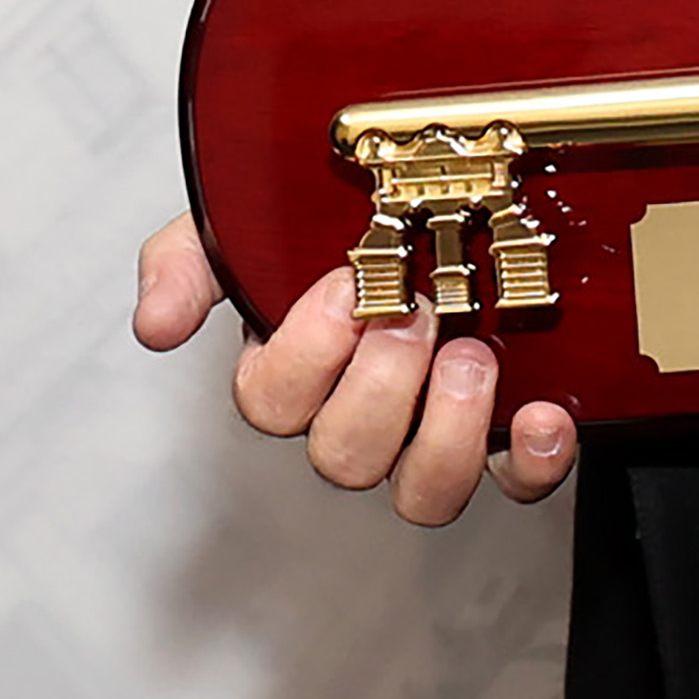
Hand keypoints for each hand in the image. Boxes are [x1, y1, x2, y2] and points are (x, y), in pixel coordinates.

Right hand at [132, 211, 577, 526]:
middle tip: (417, 312)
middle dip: (382, 385)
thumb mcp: (248, 222)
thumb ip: (189, 259)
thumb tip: (155, 324)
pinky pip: (517, 484)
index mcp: (297, 375)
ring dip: (448, 432)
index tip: (342, 283)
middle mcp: (362, 419)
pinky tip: (542, 415)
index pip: (272, 404)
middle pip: (344, 458)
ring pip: (423, 495)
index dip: (305, 354)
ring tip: (473, 357)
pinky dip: (534, 461)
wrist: (443, 204)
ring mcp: (432, 437)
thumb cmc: (330, 228)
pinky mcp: (505, 441)